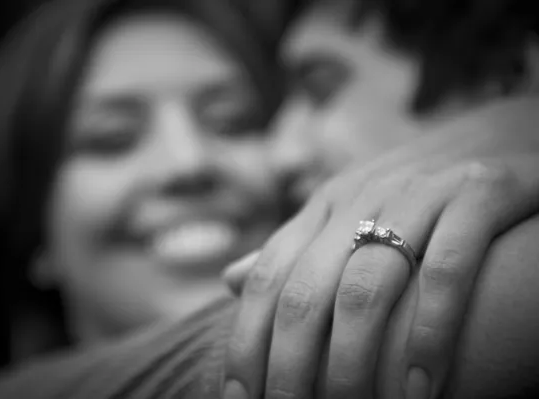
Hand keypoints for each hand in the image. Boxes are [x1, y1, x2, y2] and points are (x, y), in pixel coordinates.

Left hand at [222, 99, 538, 398]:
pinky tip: (419, 387)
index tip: (240, 395)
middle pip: (305, 291)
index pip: (269, 278)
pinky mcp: (479, 192)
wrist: (503, 128)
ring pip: (364, 287)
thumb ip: (293, 248)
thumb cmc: (418, 188)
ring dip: (350, 361)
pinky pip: (447, 271)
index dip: (247, 340)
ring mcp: (419, 192)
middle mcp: (361, 196)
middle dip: (289, 364)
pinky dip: (429, 333)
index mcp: (325, 204)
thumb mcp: (346, 210)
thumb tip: (229, 278)